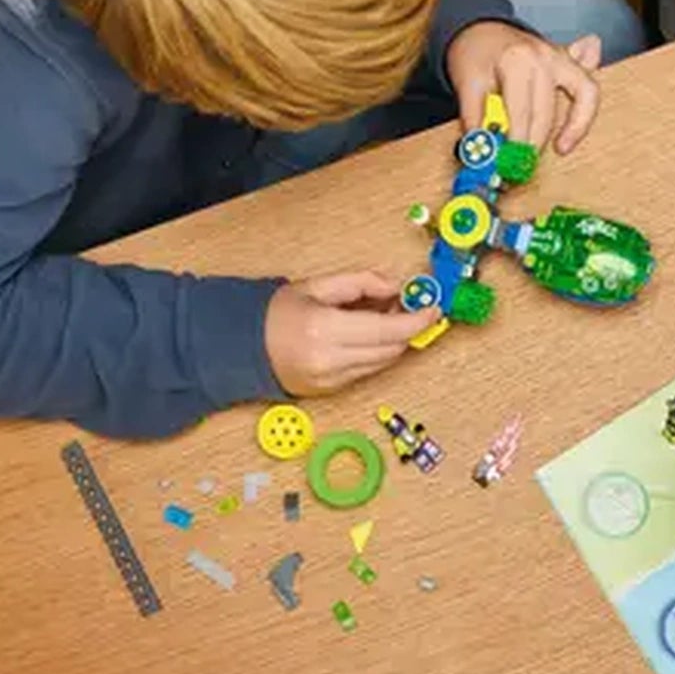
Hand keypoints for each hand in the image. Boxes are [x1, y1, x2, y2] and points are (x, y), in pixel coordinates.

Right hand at [264, 270, 425, 395]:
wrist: (242, 347)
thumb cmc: (276, 313)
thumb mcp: (317, 285)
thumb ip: (361, 282)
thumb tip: (396, 287)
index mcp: (325, 330)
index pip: (388, 330)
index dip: (416, 320)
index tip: (433, 309)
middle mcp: (330, 360)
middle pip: (391, 349)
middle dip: (409, 329)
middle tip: (412, 306)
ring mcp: (330, 380)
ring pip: (383, 363)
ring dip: (395, 341)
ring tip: (386, 316)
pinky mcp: (331, 391)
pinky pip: (367, 371)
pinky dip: (377, 353)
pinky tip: (370, 335)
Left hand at [446, 19, 603, 155]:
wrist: (479, 28)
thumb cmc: (473, 53)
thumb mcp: (465, 84)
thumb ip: (475, 121)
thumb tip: (480, 155)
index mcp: (517, 61)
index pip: (523, 113)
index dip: (516, 144)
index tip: (507, 167)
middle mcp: (544, 57)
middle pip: (549, 111)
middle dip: (536, 144)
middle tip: (523, 166)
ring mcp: (561, 56)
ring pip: (585, 93)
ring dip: (577, 125)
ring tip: (561, 147)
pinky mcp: (568, 60)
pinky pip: (589, 81)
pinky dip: (589, 101)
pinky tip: (580, 121)